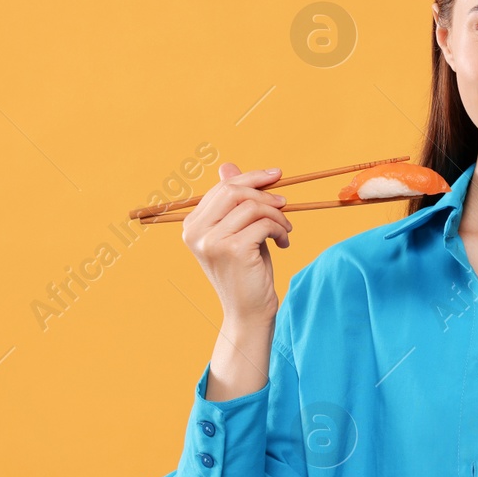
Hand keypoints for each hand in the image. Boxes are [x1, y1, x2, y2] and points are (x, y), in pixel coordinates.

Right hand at [182, 162, 292, 325]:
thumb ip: (232, 202)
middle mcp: (196, 231)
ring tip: (285, 230)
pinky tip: (283, 243)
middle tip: (285, 204)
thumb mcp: (239, 231)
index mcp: (192, 225)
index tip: (276, 175)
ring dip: (277, 215)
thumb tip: (226, 165)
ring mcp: (212, 241)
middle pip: (234, 191)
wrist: (249, 311)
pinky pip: (264, 224)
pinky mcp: (232, 249)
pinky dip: (280, 230)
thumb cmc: (246, 270)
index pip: (222, 187)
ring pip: (252, 206)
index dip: (251, 178)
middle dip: (265, 193)